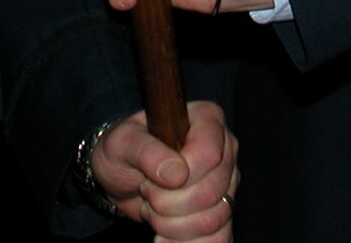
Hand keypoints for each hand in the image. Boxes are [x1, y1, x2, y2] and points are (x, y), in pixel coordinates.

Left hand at [92, 102, 236, 241]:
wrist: (123, 178)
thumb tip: (177, 174)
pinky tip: (164, 239)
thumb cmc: (123, 151)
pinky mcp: (223, 212)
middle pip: (211, 192)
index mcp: (206, 119)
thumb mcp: (122, 143)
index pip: (208, 154)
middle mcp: (224, 150)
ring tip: (153, 212)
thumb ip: (146, 151)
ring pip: (214, 220)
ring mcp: (227, 184)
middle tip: (147, 193)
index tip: (151, 179)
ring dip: (173, 226)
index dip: (180, 175)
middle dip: (168, 204)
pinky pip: (219, 239)